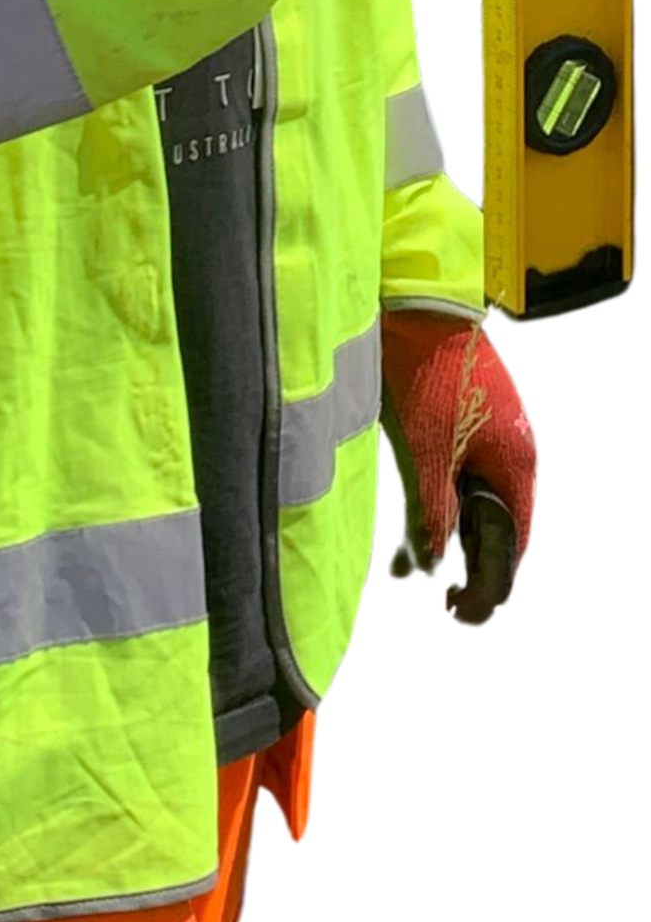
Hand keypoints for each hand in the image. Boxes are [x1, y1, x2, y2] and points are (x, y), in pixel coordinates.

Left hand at [380, 307, 539, 627]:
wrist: (415, 305)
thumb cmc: (423, 378)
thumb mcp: (423, 455)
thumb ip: (432, 514)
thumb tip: (438, 568)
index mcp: (515, 464)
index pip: (515, 544)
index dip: (493, 587)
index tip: (464, 616)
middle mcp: (512, 452)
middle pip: (497, 527)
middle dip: (469, 569)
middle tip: (446, 607)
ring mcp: (491, 434)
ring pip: (471, 503)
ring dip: (444, 539)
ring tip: (408, 576)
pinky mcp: (466, 419)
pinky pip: (456, 477)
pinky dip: (434, 506)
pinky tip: (405, 529)